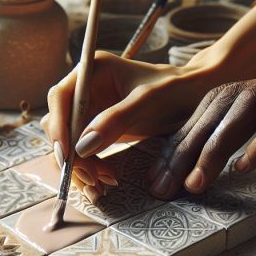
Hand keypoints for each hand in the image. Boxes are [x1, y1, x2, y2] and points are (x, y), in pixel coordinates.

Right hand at [42, 51, 212, 195]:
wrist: (196, 99)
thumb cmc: (175, 90)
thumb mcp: (147, 102)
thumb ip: (115, 120)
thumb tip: (81, 147)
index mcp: (93, 70)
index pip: (61, 99)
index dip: (58, 127)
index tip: (68, 155)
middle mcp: (86, 89)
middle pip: (60, 124)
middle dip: (71, 153)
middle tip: (92, 179)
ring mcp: (91, 110)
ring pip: (69, 142)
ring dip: (80, 165)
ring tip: (102, 184)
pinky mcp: (99, 130)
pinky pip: (83, 152)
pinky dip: (90, 168)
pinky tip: (106, 180)